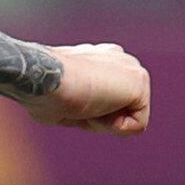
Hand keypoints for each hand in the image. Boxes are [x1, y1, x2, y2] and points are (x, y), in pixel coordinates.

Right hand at [19, 43, 152, 134]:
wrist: (45, 79)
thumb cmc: (44, 93)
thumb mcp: (60, 101)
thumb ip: (78, 104)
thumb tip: (72, 112)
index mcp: (99, 58)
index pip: (105, 100)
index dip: (85, 114)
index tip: (68, 102)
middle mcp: (118, 58)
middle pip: (117, 111)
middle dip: (96, 117)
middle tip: (76, 104)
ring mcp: (131, 67)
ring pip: (125, 117)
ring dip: (101, 122)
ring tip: (84, 102)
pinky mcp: (140, 80)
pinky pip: (137, 124)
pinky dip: (114, 126)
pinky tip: (97, 105)